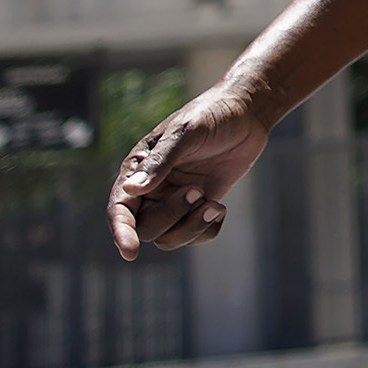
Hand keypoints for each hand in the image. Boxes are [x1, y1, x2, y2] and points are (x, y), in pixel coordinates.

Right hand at [108, 87, 269, 259]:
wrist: (247, 114)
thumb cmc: (212, 115)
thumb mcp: (186, 132)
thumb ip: (161, 162)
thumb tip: (131, 190)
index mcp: (137, 169)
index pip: (120, 208)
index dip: (121, 232)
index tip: (130, 253)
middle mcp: (152, 189)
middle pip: (147, 228)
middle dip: (173, 216)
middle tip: (197, 190)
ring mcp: (175, 200)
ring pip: (169, 238)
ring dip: (192, 227)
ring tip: (213, 204)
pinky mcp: (199, 207)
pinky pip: (195, 236)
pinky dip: (207, 229)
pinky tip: (220, 207)